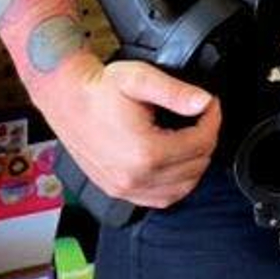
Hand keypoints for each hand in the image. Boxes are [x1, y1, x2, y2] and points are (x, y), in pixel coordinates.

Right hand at [33, 54, 220, 208]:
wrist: (66, 99)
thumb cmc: (98, 90)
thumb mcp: (139, 79)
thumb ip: (175, 91)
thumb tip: (203, 102)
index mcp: (144, 152)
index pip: (201, 143)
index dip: (213, 120)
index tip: (209, 105)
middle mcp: (134, 177)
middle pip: (195, 166)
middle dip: (206, 139)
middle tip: (202, 118)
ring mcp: (124, 188)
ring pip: (182, 188)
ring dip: (195, 163)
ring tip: (191, 138)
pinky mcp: (116, 190)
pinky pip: (160, 200)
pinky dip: (176, 185)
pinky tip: (176, 164)